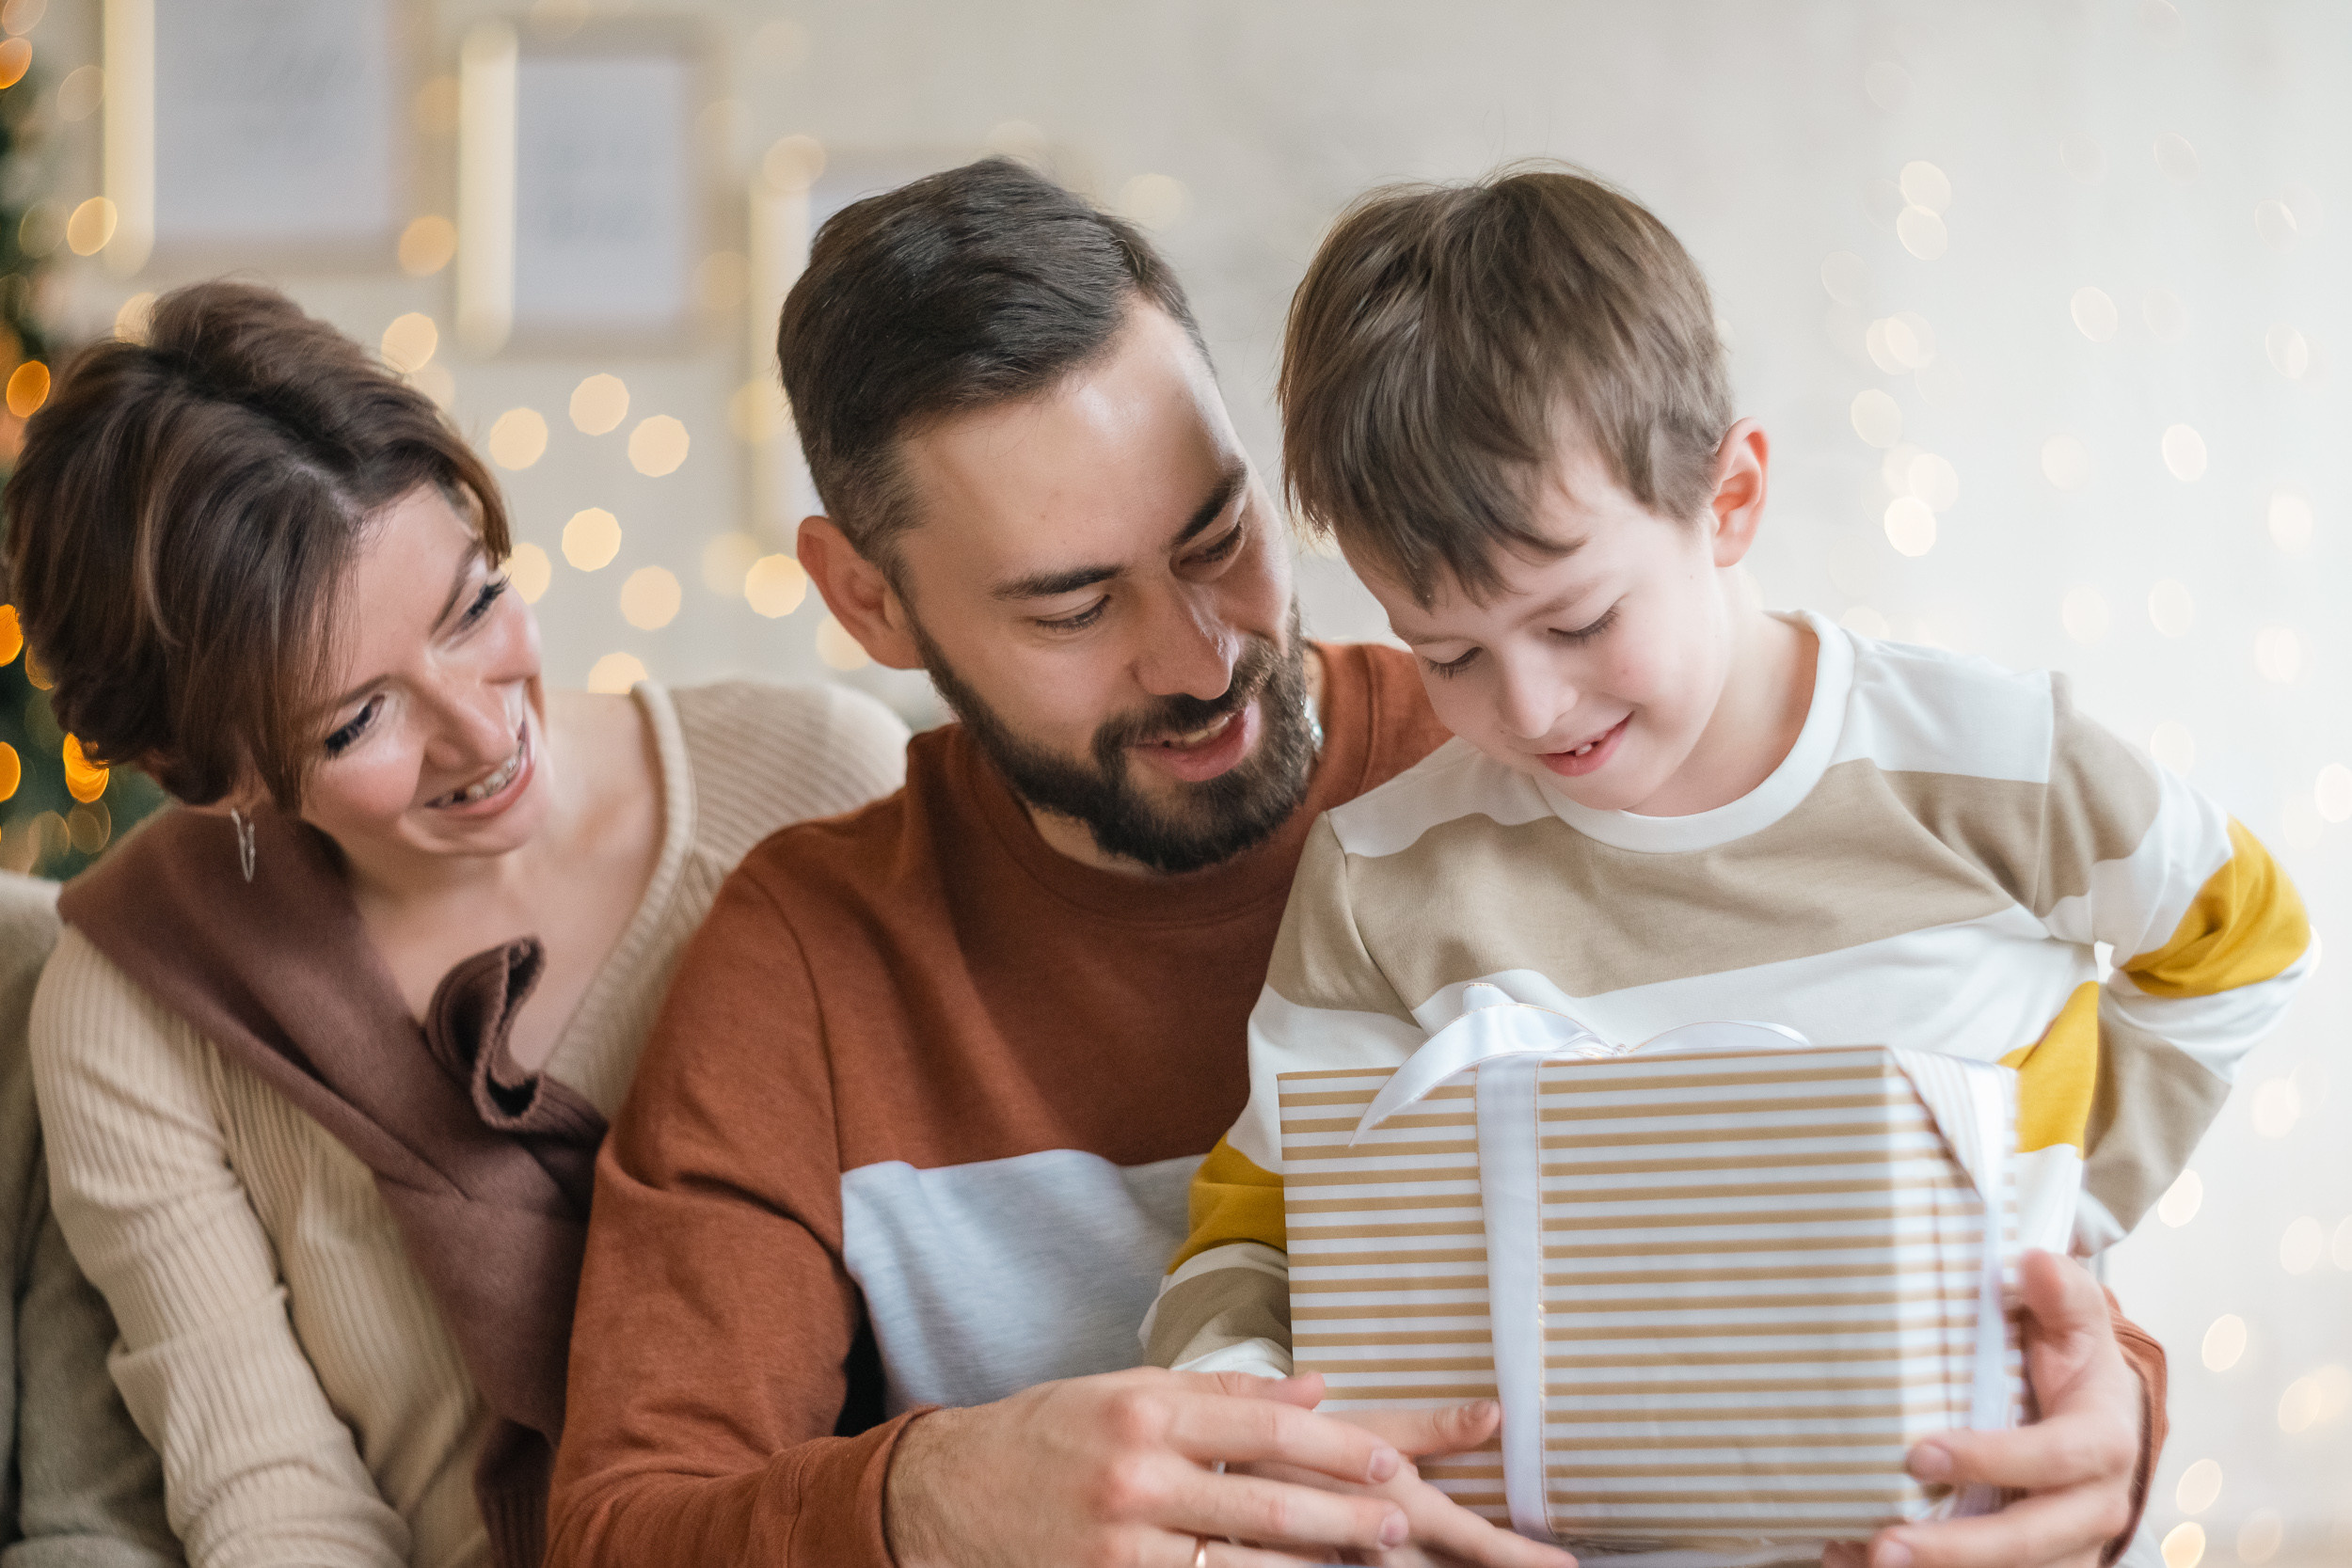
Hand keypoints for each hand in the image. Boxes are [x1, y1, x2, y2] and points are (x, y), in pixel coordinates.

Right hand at [885, 1367, 1415, 1567]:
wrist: (947, 1496)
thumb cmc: (1047, 1434)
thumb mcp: (1124, 1393)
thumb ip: (1219, 1393)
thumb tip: (1314, 1388)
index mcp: (1145, 1412)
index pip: (1263, 1425)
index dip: (1334, 1445)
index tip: (1387, 1460)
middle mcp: (1136, 1475)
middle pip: (1264, 1500)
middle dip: (1342, 1515)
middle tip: (1399, 1521)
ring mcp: (1122, 1540)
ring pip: (1239, 1563)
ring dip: (1310, 1567)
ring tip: (1365, 1564)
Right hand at [1249, 1402, 1576, 1567]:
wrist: (1227, 1467)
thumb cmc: (1306, 1437)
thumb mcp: (1373, 1424)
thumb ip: (1437, 1428)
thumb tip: (1497, 1413)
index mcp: (1398, 1504)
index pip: (1474, 1540)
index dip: (1523, 1556)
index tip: (1567, 1565)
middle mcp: (1383, 1549)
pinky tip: (1427, 1564)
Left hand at [1823, 1250, 2142, 1567]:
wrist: (2102, 1421)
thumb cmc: (2075, 1367)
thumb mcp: (2076, 1324)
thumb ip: (2061, 1295)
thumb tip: (2037, 1261)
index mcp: (2102, 1444)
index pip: (2053, 1460)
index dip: (1993, 1461)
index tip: (1921, 1453)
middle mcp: (2091, 1509)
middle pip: (2028, 1542)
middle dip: (1957, 1550)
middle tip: (1883, 1545)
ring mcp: (2067, 1549)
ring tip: (1860, 1559)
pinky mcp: (2037, 1566)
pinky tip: (1853, 1559)